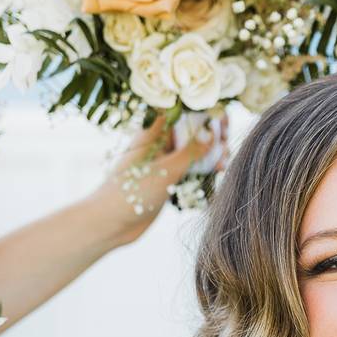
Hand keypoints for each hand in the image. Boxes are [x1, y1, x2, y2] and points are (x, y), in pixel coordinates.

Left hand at [89, 115, 225, 246]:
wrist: (109, 225)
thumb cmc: (130, 193)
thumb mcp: (165, 170)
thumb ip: (190, 152)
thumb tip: (212, 133)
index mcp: (151, 133)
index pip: (181, 113)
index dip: (203, 112)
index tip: (223, 119)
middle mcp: (157, 145)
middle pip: (190, 132)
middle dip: (211, 136)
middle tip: (227, 144)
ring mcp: (162, 163)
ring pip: (192, 153)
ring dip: (210, 156)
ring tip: (224, 163)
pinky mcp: (166, 181)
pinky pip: (189, 170)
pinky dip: (203, 171)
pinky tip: (217, 174)